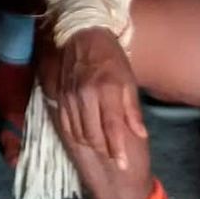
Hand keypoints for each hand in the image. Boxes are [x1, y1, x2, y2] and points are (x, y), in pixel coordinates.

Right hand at [46, 27, 147, 171]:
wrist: (82, 34)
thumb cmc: (111, 57)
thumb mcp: (128, 80)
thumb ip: (132, 109)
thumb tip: (140, 134)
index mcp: (106, 89)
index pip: (112, 127)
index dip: (117, 149)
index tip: (123, 164)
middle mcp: (85, 95)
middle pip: (93, 134)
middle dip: (104, 150)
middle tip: (114, 156)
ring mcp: (69, 96)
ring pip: (78, 132)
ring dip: (91, 144)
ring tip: (102, 148)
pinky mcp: (59, 96)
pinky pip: (66, 124)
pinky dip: (76, 135)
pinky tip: (85, 137)